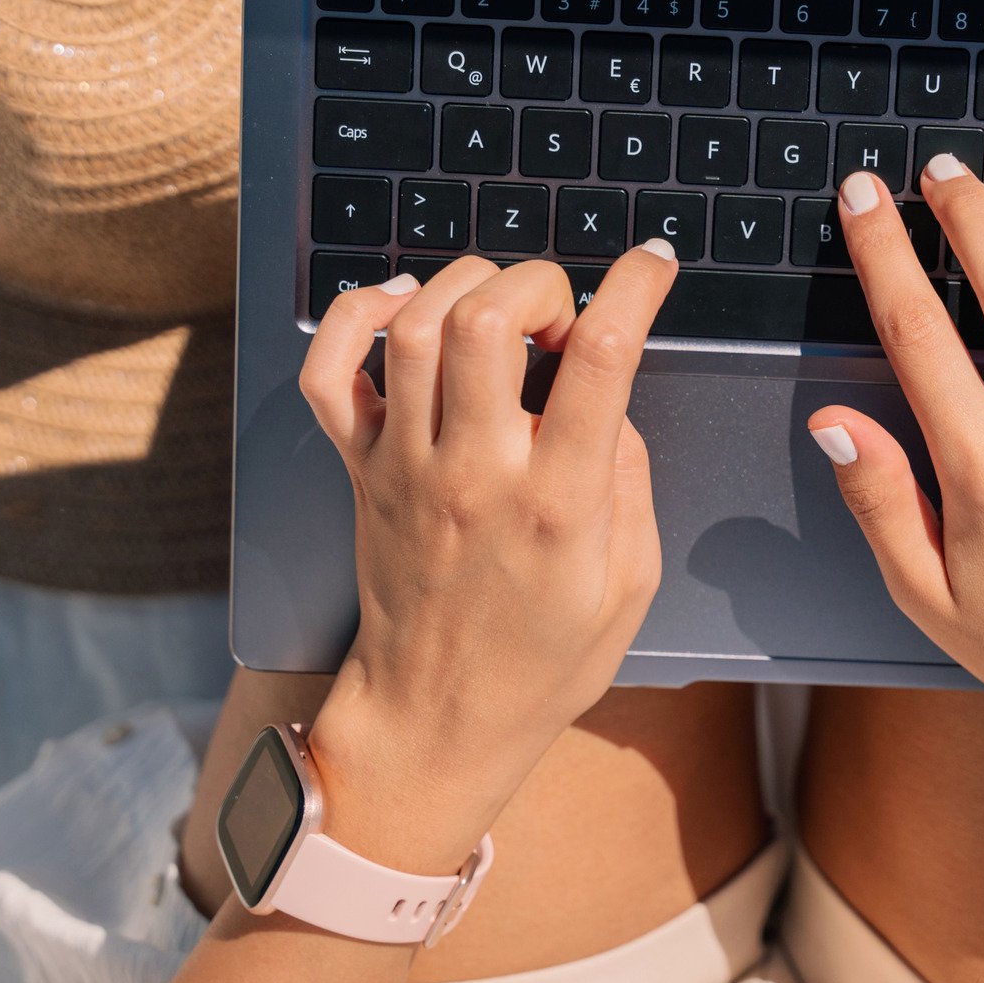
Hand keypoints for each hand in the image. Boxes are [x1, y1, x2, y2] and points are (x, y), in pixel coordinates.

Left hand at [294, 246, 678, 874]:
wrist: (436, 718)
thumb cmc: (543, 662)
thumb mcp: (630, 585)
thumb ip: (629, 483)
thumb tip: (610, 400)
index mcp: (557, 505)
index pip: (601, 361)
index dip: (634, 290)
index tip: (652, 264)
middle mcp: (475, 473)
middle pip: (488, 322)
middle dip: (539, 282)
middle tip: (562, 311)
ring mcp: (406, 467)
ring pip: (416, 327)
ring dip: (465, 285)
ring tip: (501, 309)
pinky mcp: (360, 470)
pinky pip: (331, 371)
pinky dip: (355, 314)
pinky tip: (399, 303)